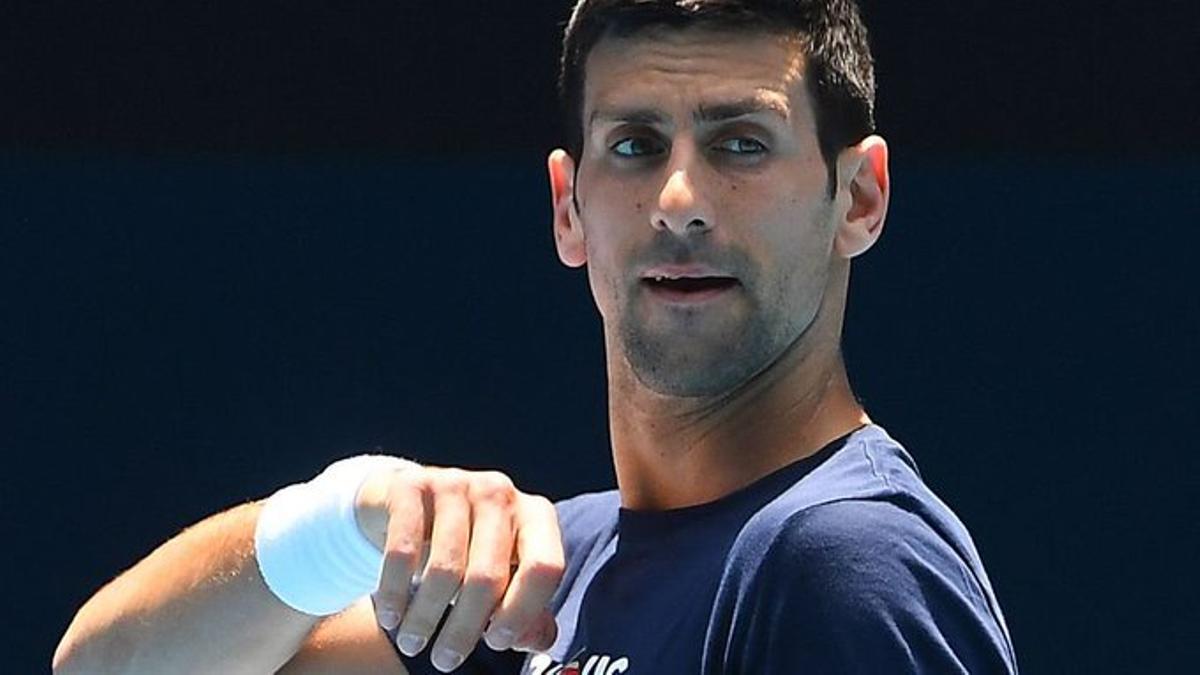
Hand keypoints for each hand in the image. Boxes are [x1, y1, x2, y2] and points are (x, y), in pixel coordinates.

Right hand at [355, 465, 563, 671]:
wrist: (412, 499)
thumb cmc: (469, 544)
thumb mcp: (503, 571)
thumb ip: (525, 607)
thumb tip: (538, 638)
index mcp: (535, 515)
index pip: (543, 567)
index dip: (522, 611)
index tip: (495, 643)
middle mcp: (500, 494)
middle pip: (488, 576)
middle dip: (464, 629)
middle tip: (445, 661)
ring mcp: (456, 484)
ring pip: (445, 568)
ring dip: (425, 617)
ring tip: (413, 643)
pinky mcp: (413, 486)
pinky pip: (402, 549)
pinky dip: (395, 591)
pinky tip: (391, 615)